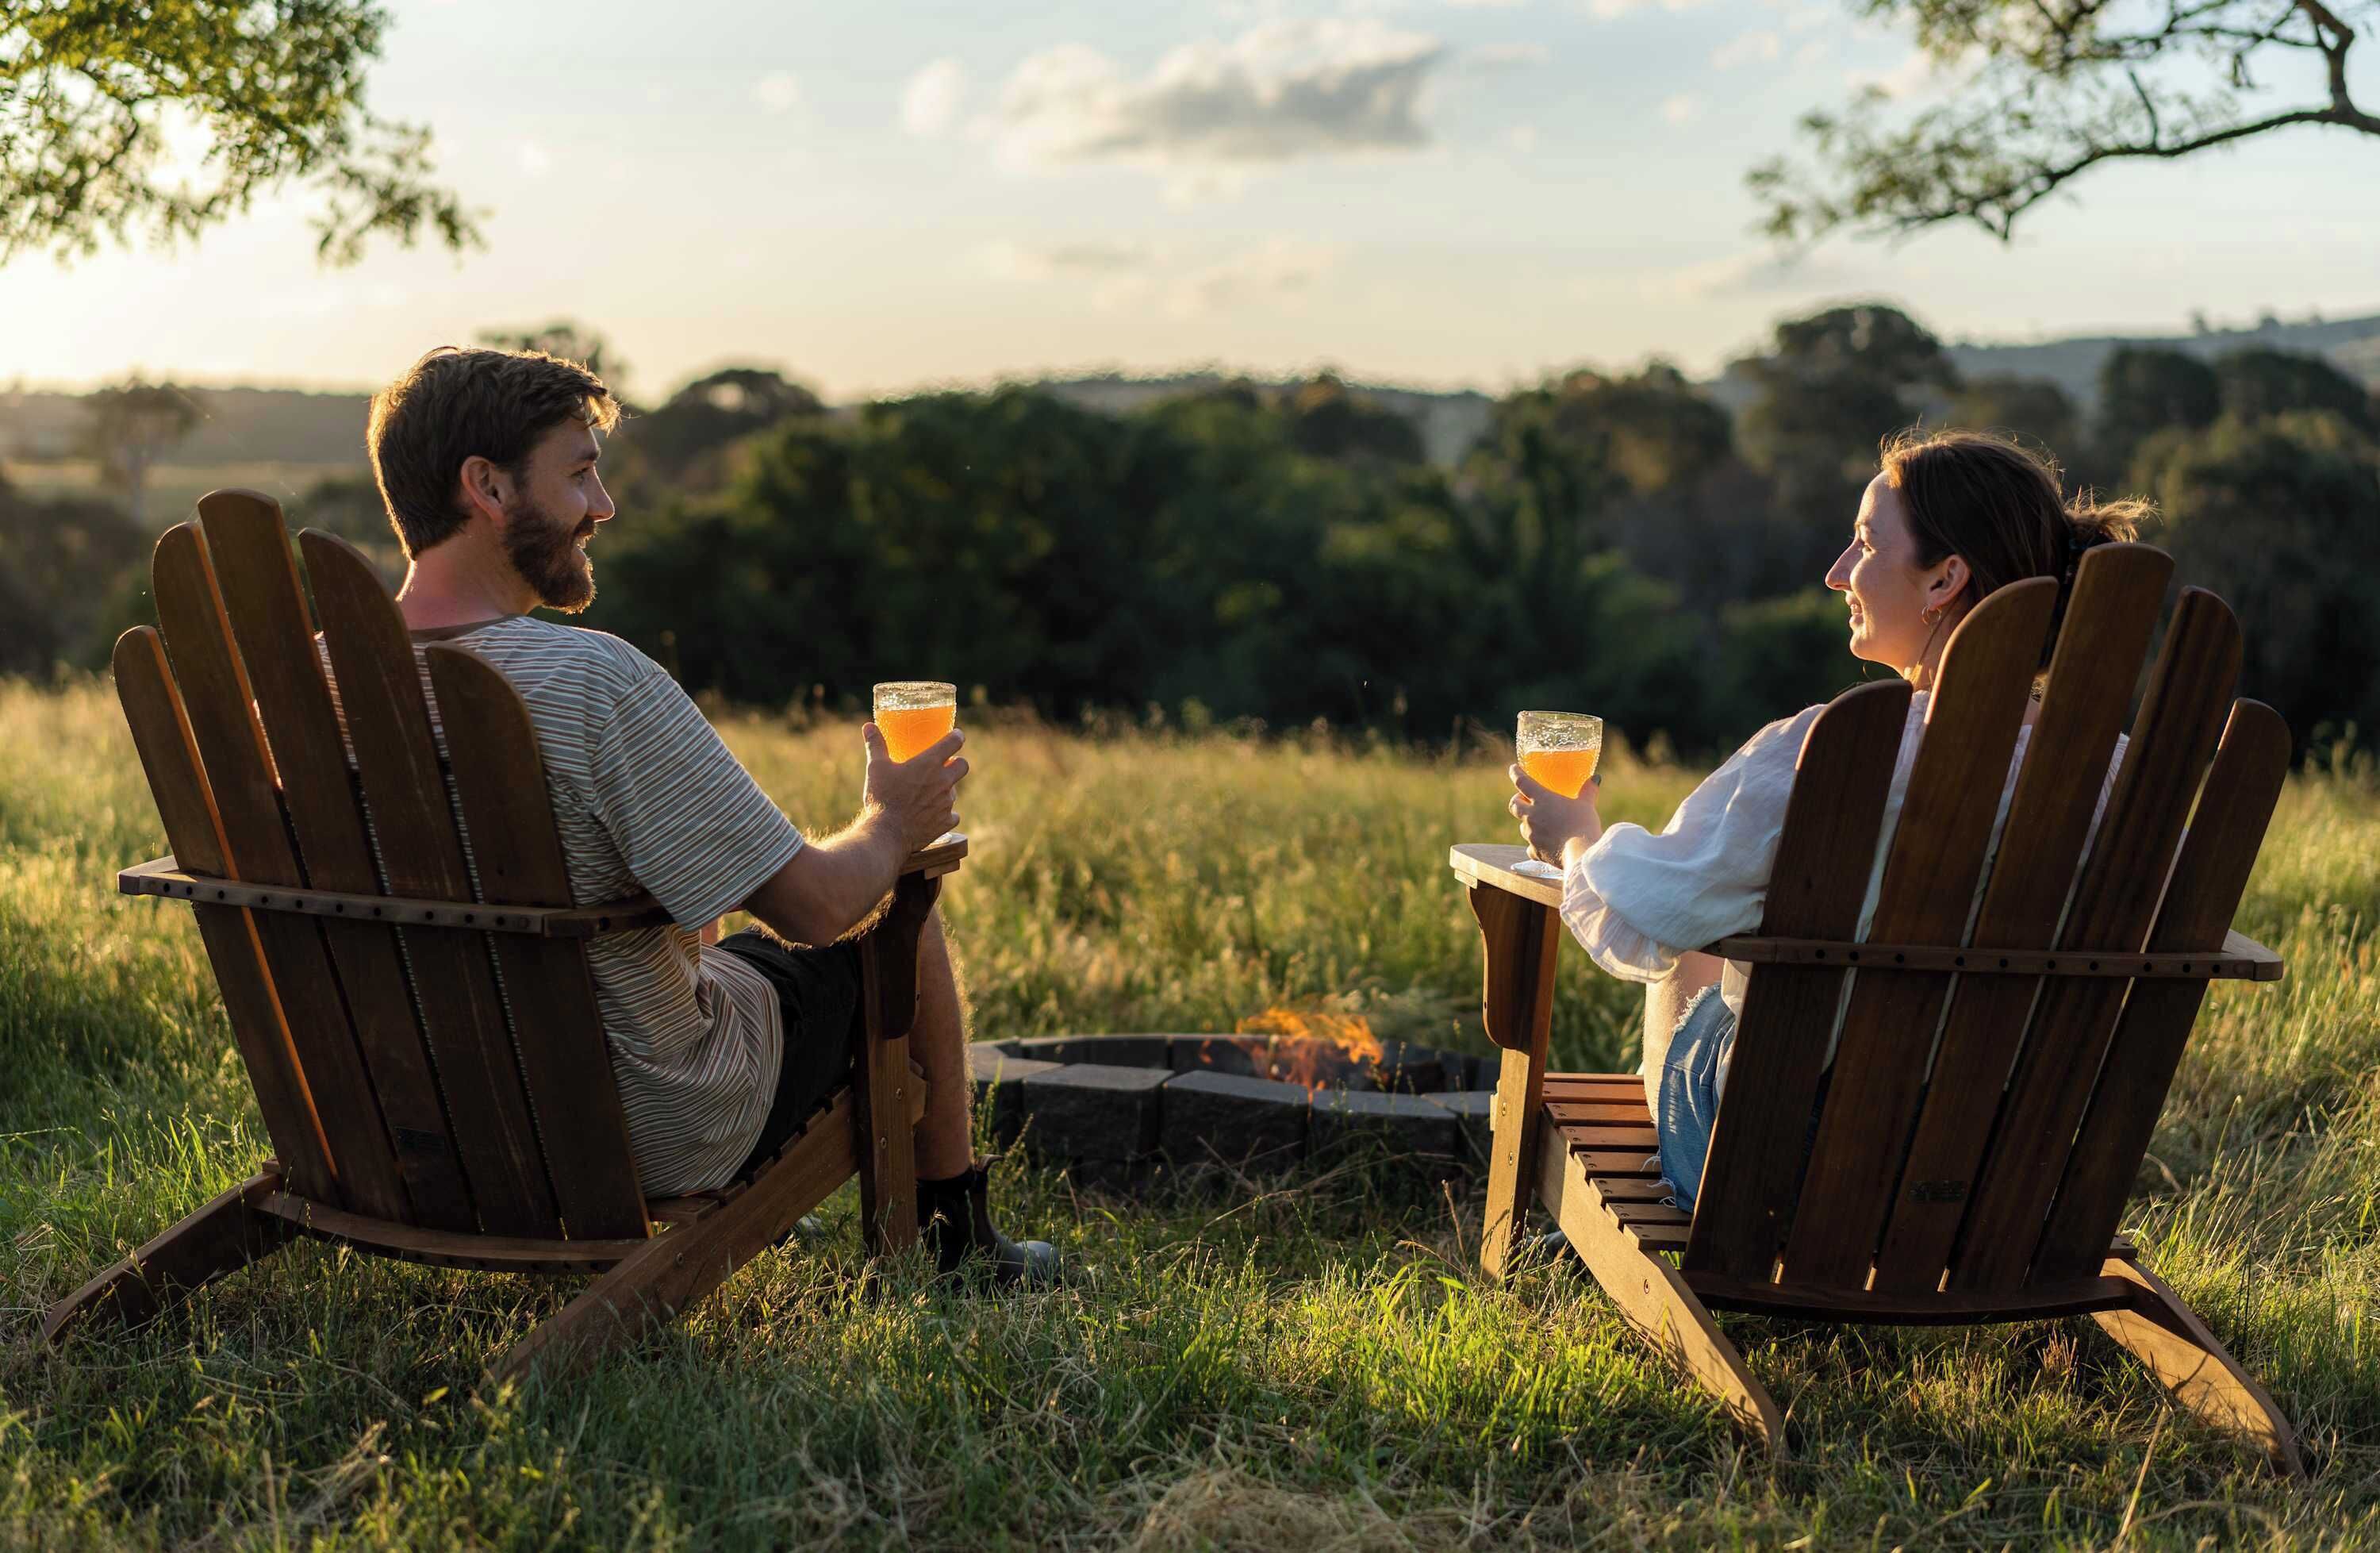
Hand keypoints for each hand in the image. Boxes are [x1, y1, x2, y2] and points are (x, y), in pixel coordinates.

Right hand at [862, 723, 966, 856]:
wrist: (887, 833)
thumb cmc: (882, 797)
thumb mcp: (876, 767)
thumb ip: (875, 745)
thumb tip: (869, 727)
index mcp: (929, 764)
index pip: (954, 742)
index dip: (957, 736)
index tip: (956, 735)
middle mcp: (943, 781)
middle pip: (963, 765)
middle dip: (957, 763)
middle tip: (945, 766)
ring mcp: (946, 803)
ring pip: (954, 791)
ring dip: (946, 790)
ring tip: (929, 793)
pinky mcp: (945, 822)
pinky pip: (952, 815)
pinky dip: (944, 814)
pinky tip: (932, 815)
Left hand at [1509, 765, 1601, 867]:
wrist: (1581, 854)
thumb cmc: (1583, 825)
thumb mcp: (1587, 804)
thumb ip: (1588, 790)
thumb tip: (1595, 779)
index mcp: (1542, 799)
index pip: (1522, 782)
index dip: (1516, 773)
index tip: (1513, 769)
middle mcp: (1532, 816)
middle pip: (1514, 805)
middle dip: (1517, 800)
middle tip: (1524, 798)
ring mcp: (1531, 835)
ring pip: (1522, 826)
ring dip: (1527, 822)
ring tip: (1539, 822)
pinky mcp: (1535, 852)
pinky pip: (1531, 847)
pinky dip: (1536, 844)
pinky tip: (1545, 844)